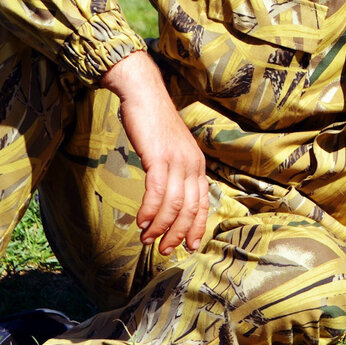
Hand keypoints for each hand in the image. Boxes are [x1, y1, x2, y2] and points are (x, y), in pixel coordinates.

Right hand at [100, 51, 208, 254]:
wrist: (144, 95)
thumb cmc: (154, 125)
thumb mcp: (171, 151)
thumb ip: (175, 173)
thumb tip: (170, 199)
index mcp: (198, 165)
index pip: (203, 203)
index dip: (197, 227)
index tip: (190, 246)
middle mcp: (193, 164)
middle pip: (190, 208)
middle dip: (178, 233)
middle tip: (165, 249)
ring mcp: (178, 160)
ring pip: (174, 203)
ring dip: (161, 226)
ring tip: (148, 239)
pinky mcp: (159, 156)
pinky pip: (157, 190)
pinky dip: (151, 210)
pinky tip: (142, 222)